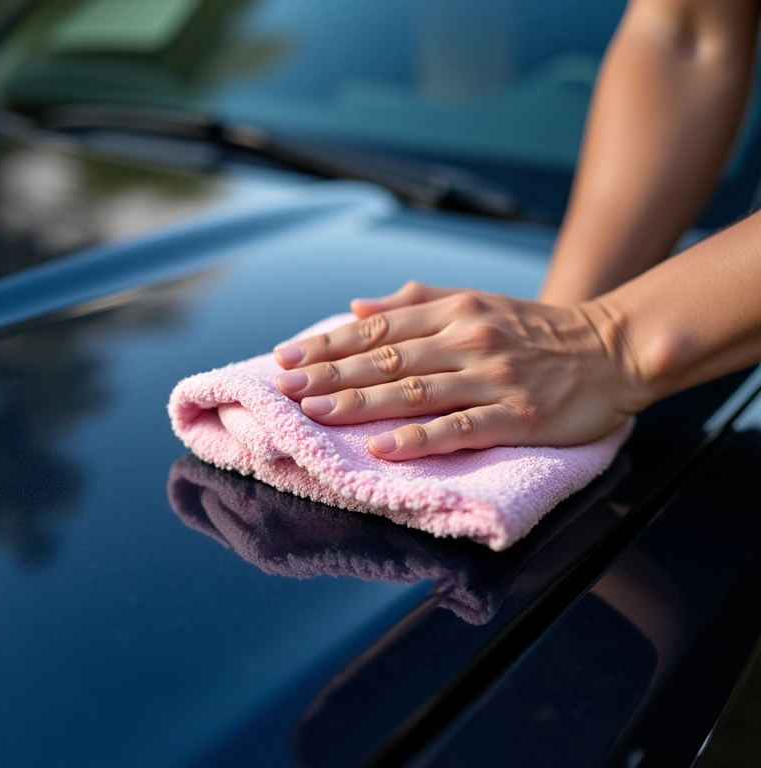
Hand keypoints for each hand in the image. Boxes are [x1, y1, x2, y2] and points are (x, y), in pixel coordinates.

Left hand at [273, 281, 642, 460]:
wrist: (610, 349)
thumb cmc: (536, 329)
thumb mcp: (476, 302)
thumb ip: (416, 302)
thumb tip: (357, 307)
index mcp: (454, 310)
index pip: (378, 328)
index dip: (328, 343)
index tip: (287, 358)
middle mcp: (467, 338)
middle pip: (386, 358)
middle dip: (330, 374)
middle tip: (285, 388)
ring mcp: (491, 377)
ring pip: (414, 390)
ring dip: (360, 402)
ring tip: (315, 413)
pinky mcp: (516, 414)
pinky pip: (459, 428)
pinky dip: (418, 439)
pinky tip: (382, 448)